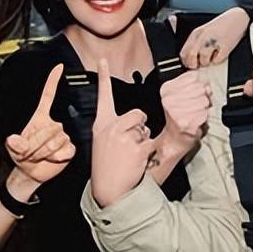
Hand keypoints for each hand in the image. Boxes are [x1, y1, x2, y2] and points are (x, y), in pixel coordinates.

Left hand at [5, 65, 74, 184]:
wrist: (31, 173)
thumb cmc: (22, 156)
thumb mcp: (14, 148)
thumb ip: (15, 144)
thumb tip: (13, 140)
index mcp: (40, 118)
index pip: (48, 96)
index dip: (53, 81)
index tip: (59, 67)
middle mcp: (53, 124)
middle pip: (51, 127)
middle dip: (37, 143)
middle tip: (30, 152)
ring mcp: (62, 136)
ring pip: (56, 140)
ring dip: (44, 152)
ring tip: (39, 156)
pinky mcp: (69, 148)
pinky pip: (65, 150)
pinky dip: (57, 157)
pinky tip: (53, 159)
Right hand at [90, 59, 155, 206]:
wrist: (108, 190)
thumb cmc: (106, 166)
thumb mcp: (102, 142)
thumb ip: (114, 127)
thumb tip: (136, 121)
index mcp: (101, 124)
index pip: (103, 96)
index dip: (104, 76)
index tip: (103, 60)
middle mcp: (111, 127)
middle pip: (137, 114)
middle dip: (140, 126)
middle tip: (130, 145)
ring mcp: (123, 137)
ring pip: (145, 129)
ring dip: (144, 141)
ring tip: (131, 156)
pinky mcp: (136, 148)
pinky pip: (151, 143)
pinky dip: (149, 153)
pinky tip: (137, 163)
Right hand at [156, 70, 210, 163]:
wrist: (173, 140)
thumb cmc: (178, 118)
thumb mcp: (179, 95)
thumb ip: (191, 84)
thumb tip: (206, 81)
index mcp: (166, 89)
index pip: (193, 76)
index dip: (200, 84)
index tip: (197, 92)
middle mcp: (169, 100)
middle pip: (201, 87)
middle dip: (204, 96)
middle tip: (198, 105)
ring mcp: (177, 112)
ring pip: (204, 100)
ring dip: (204, 108)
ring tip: (196, 114)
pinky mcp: (186, 123)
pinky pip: (205, 114)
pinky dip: (204, 118)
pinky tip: (196, 121)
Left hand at [180, 7, 250, 68]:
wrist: (238, 18)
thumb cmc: (221, 27)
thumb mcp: (203, 31)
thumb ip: (195, 44)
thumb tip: (190, 60)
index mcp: (196, 34)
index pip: (183, 53)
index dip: (187, 61)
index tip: (192, 63)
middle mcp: (203, 37)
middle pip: (191, 57)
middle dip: (195, 64)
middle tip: (201, 63)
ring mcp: (214, 41)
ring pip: (203, 60)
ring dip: (207, 62)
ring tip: (212, 56)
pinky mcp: (225, 46)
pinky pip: (217, 61)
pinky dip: (218, 60)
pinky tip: (220, 53)